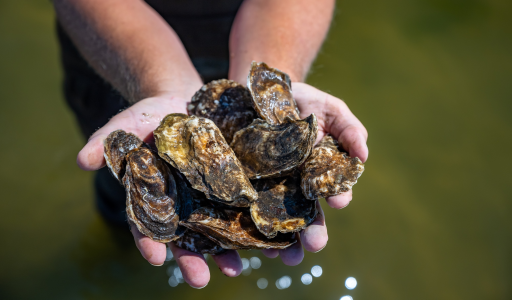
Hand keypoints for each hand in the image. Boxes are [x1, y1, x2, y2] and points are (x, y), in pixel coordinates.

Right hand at [77, 95, 243, 287]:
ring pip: (215, 230)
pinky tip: (263, 240)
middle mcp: (179, 204)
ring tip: (236, 269)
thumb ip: (105, 143)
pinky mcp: (230, 186)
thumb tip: (81, 161)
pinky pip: (240, 208)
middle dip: (192, 259)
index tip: (155, 257)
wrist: (185, 100)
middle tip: (199, 280)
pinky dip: (250, 225)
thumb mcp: (127, 125)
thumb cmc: (150, 115)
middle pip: (184, 237)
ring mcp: (206, 197)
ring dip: (225, 252)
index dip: (149, 241)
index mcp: (152, 197)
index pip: (146, 225)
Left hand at [259, 82, 368, 260]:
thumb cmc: (303, 101)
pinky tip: (253, 240)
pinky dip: (251, 226)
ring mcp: (271, 187)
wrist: (262, 92)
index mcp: (321, 171)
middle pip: (307, 214)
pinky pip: (248, 209)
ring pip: (279, 219)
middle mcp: (298, 185)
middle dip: (313, 231)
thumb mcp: (331, 109)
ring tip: (285, 255)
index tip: (338, 200)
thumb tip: (364, 156)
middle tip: (315, 245)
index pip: (332, 189)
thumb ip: (350, 130)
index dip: (337, 195)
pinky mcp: (245, 185)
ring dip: (284, 240)